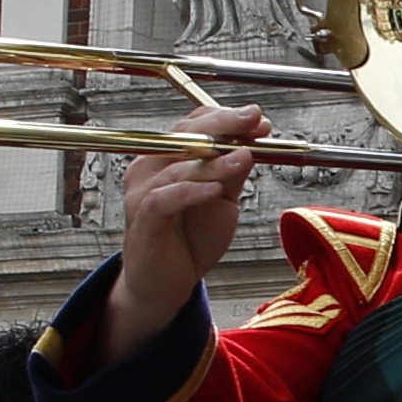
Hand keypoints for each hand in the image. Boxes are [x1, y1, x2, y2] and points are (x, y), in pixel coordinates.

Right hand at [106, 108, 266, 358]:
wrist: (167, 283)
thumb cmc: (191, 239)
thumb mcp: (222, 201)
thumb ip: (233, 173)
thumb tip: (252, 142)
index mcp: (170, 157)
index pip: (194, 124)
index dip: (227, 117)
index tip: (259, 119)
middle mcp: (151, 168)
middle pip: (183, 135)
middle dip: (222, 126)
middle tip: (253, 121)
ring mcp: (143, 193)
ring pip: (177, 167)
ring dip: (213, 161)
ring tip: (243, 157)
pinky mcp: (143, 221)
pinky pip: (162, 200)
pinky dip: (189, 192)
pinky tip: (213, 190)